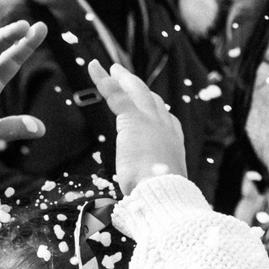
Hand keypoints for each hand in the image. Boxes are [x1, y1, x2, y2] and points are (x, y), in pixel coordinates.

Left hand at [88, 60, 188, 193]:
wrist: (162, 192)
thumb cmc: (157, 196)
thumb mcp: (152, 188)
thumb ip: (142, 186)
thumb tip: (129, 200)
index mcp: (174, 143)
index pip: (165, 120)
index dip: (155, 110)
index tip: (146, 108)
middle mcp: (167, 127)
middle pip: (152, 100)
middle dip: (138, 87)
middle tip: (125, 78)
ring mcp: (152, 121)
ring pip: (136, 91)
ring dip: (123, 79)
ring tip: (111, 70)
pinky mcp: (134, 118)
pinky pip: (116, 94)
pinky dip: (104, 80)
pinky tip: (95, 68)